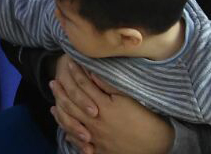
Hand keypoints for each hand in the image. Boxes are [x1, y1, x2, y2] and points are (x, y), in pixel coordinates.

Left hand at [50, 60, 173, 153]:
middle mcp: (95, 122)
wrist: (157, 144)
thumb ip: (108, 86)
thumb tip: (93, 72)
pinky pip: (78, 142)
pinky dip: (69, 133)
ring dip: (60, 111)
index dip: (75, 73)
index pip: (83, 86)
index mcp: (103, 107)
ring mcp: (96, 138)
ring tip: (53, 102)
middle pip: (72, 104)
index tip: (69, 64)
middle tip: (53, 82)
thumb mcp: (128, 98)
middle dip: (62, 91)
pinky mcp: (99, 150)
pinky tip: (64, 127)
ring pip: (71, 123)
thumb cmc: (146, 119)